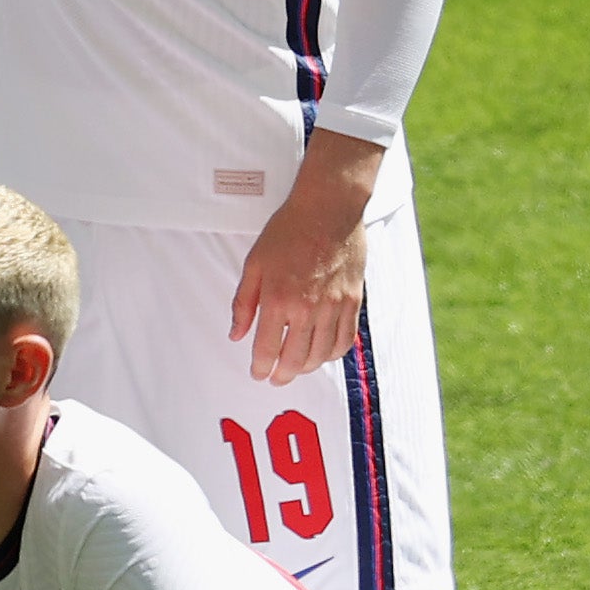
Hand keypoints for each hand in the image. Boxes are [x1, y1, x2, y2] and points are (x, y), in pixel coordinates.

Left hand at [229, 135, 379, 383]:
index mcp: (278, 299)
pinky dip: (333, 353)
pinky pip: (345, 339)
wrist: (327, 210)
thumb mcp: (253, 264)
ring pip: (322, 354)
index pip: (267, 348)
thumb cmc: (287, 232)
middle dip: (283, 375)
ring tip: (296, 368)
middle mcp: (308, 308)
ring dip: (308, 368)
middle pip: (296, 358)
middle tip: (276, 378)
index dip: (261, 367)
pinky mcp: (353, 301)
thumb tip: (236, 334)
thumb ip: (243, 303)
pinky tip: (323, 354)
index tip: (257, 374)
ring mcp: (334, 306)